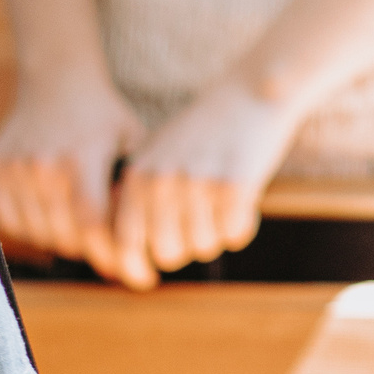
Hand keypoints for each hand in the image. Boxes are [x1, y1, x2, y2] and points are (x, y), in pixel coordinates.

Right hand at [0, 70, 145, 260]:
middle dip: (94, 249)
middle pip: (67, 236)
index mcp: (82, 157)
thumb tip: (145, 249)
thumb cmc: (103, 117)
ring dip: (64, 240)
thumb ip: (136, 192)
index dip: (116, 256)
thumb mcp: (133, 144)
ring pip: (41, 235)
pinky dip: (33, 229)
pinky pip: (12, 223)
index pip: (93, 226)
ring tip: (83, 225)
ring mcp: (14, 168)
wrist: (56, 80)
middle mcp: (43, 165)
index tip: (139, 275)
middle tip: (113, 247)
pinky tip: (53, 213)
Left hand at [93, 76, 304, 288]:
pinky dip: (243, 225)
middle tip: (204, 219)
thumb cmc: (205, 128)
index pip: (125, 243)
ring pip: (204, 246)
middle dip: (187, 246)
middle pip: (168, 252)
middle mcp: (162, 181)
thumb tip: (121, 253)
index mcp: (138, 175)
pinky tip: (246, 197)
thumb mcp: (158, 154)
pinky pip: (235, 235)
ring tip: (224, 199)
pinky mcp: (233, 187)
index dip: (134, 269)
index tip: (145, 280)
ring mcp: (196, 184)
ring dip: (218, 233)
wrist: (251, 93)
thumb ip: (138, 196)